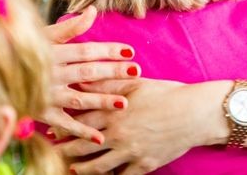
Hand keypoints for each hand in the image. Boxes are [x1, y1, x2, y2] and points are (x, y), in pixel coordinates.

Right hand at [42, 6, 139, 143]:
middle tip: (136, 72)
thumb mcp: (44, 35)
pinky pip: (64, 124)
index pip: (87, 51)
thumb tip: (92, 10)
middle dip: (113, 72)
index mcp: (54, 52)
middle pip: (88, 72)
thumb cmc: (21, 50)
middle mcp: (52, 73)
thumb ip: (70, 27)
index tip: (130, 51)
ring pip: (79, 99)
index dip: (109, 51)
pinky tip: (100, 137)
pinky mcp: (42, 113)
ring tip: (124, 103)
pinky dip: (81, 132)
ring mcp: (48, 94)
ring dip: (102, 101)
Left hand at [55, 78, 215, 174]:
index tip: (52, 131)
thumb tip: (84, 80)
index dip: (64, 128)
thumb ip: (108, 82)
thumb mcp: (136, 83)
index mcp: (114, 112)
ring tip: (72, 169)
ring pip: (98, 166)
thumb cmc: (167, 93)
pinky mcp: (144, 165)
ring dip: (82, 169)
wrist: (195, 113)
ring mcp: (130, 152)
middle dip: (65, 150)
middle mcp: (118, 134)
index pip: (80, 122)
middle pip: (83, 146)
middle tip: (53, 153)